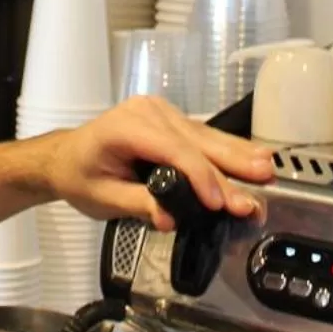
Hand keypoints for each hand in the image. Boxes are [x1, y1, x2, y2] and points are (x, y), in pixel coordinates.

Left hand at [45, 96, 274, 225]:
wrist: (66, 158)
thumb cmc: (80, 176)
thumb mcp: (102, 198)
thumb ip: (138, 205)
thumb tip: (169, 219)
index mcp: (126, 127)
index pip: (172, 149)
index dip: (200, 176)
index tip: (219, 203)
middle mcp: (148, 112)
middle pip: (196, 140)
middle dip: (230, 165)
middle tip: (261, 183)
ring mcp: (162, 113)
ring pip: (205, 136)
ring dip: (237, 156)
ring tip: (267, 168)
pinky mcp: (172, 121)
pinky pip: (202, 136)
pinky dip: (227, 150)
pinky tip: (251, 157)